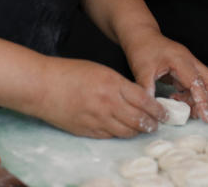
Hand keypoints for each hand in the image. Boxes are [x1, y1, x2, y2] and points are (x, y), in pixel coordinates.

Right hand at [34, 57, 165, 138]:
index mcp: (113, 84)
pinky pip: (111, 136)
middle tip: (158, 124)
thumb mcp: (100, 70)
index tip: (165, 113)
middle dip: (152, 123)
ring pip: (127, 131)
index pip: (145, 101)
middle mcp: (108, 104)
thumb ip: (119, 84)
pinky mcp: (88, 131)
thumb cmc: (68, 73)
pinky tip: (123, 130)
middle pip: (139, 119)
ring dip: (138, 131)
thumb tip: (136, 97)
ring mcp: (98, 120)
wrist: (42, 86)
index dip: (158, 110)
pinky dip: (120, 133)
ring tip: (144, 128)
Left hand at [122, 26, 207, 122]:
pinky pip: (194, 82)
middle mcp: (189, 60)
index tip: (205, 117)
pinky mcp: (184, 67)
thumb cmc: (142, 49)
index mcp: (180, 60)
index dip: (202, 101)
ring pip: (204, 82)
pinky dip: (190, 94)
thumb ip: (147, 89)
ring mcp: (188, 63)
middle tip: (201, 115)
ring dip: (198, 98)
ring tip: (185, 109)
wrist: (140, 35)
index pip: (197, 83)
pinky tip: (176, 98)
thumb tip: (150, 108)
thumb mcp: (141, 70)